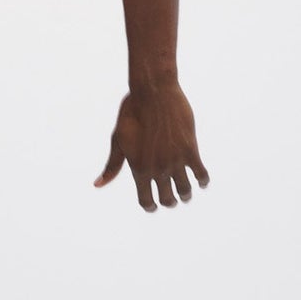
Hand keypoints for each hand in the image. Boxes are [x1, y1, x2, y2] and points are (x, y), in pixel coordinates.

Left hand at [94, 81, 208, 210]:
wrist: (153, 93)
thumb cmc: (132, 114)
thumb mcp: (118, 140)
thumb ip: (112, 165)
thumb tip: (97, 185)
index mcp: (138, 168)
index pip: (145, 200)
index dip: (150, 206)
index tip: (153, 206)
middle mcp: (157, 169)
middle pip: (167, 198)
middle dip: (169, 202)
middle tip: (171, 200)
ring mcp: (175, 160)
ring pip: (185, 189)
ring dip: (185, 194)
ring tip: (185, 193)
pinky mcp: (190, 149)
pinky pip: (201, 173)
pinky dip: (203, 180)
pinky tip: (202, 181)